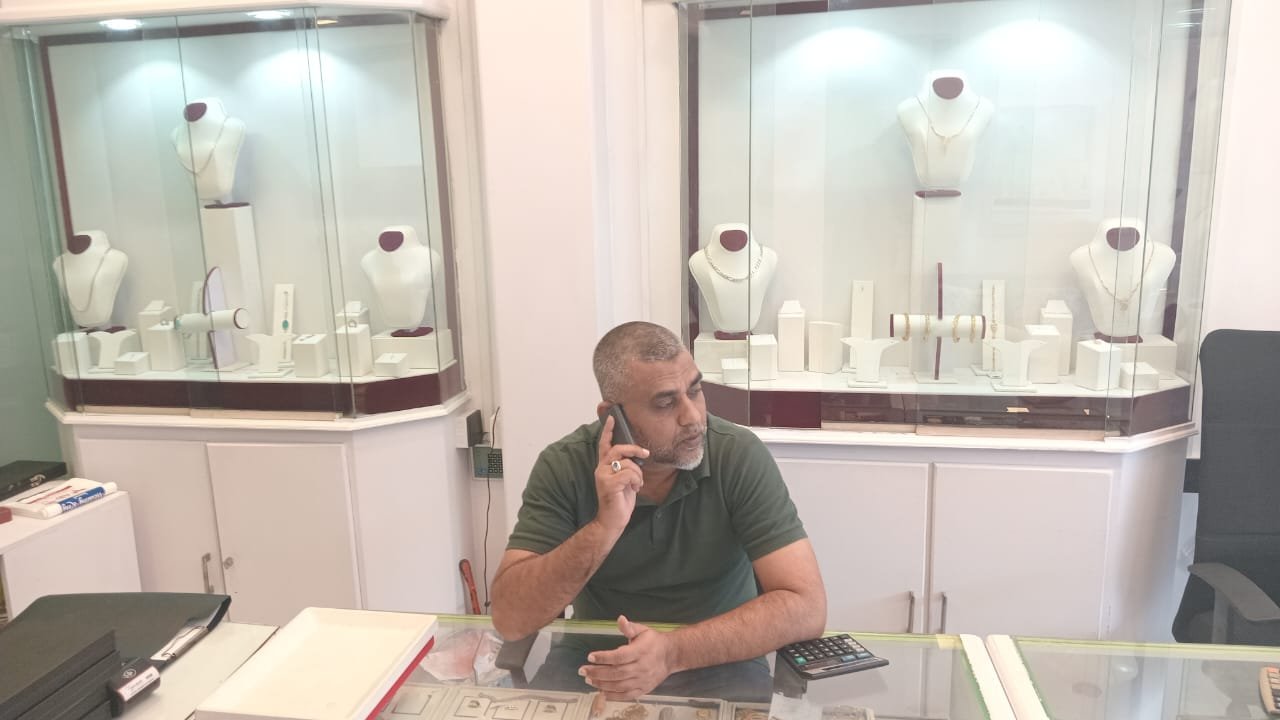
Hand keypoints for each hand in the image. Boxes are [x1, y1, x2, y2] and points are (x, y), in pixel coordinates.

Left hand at [579, 616, 674, 699]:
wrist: (671, 655)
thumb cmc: (654, 642)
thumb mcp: (642, 630)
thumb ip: (629, 627)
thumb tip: (620, 619)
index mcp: (640, 651)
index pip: (619, 656)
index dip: (604, 657)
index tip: (590, 657)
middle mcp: (641, 667)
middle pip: (617, 673)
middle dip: (597, 672)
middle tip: (583, 670)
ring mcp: (643, 680)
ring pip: (620, 685)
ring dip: (602, 684)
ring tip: (589, 679)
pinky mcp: (643, 689)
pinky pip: (627, 696)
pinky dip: (613, 696)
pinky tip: (602, 692)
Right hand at [595, 416, 648, 533]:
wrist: (612, 521)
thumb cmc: (620, 500)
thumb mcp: (625, 480)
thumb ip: (626, 467)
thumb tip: (638, 456)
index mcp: (604, 466)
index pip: (604, 444)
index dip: (608, 431)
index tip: (613, 418)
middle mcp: (601, 469)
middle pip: (618, 449)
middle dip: (634, 449)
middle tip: (646, 454)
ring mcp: (603, 476)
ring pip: (627, 463)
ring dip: (638, 474)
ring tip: (637, 484)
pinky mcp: (609, 484)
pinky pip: (629, 473)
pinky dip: (637, 480)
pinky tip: (635, 488)